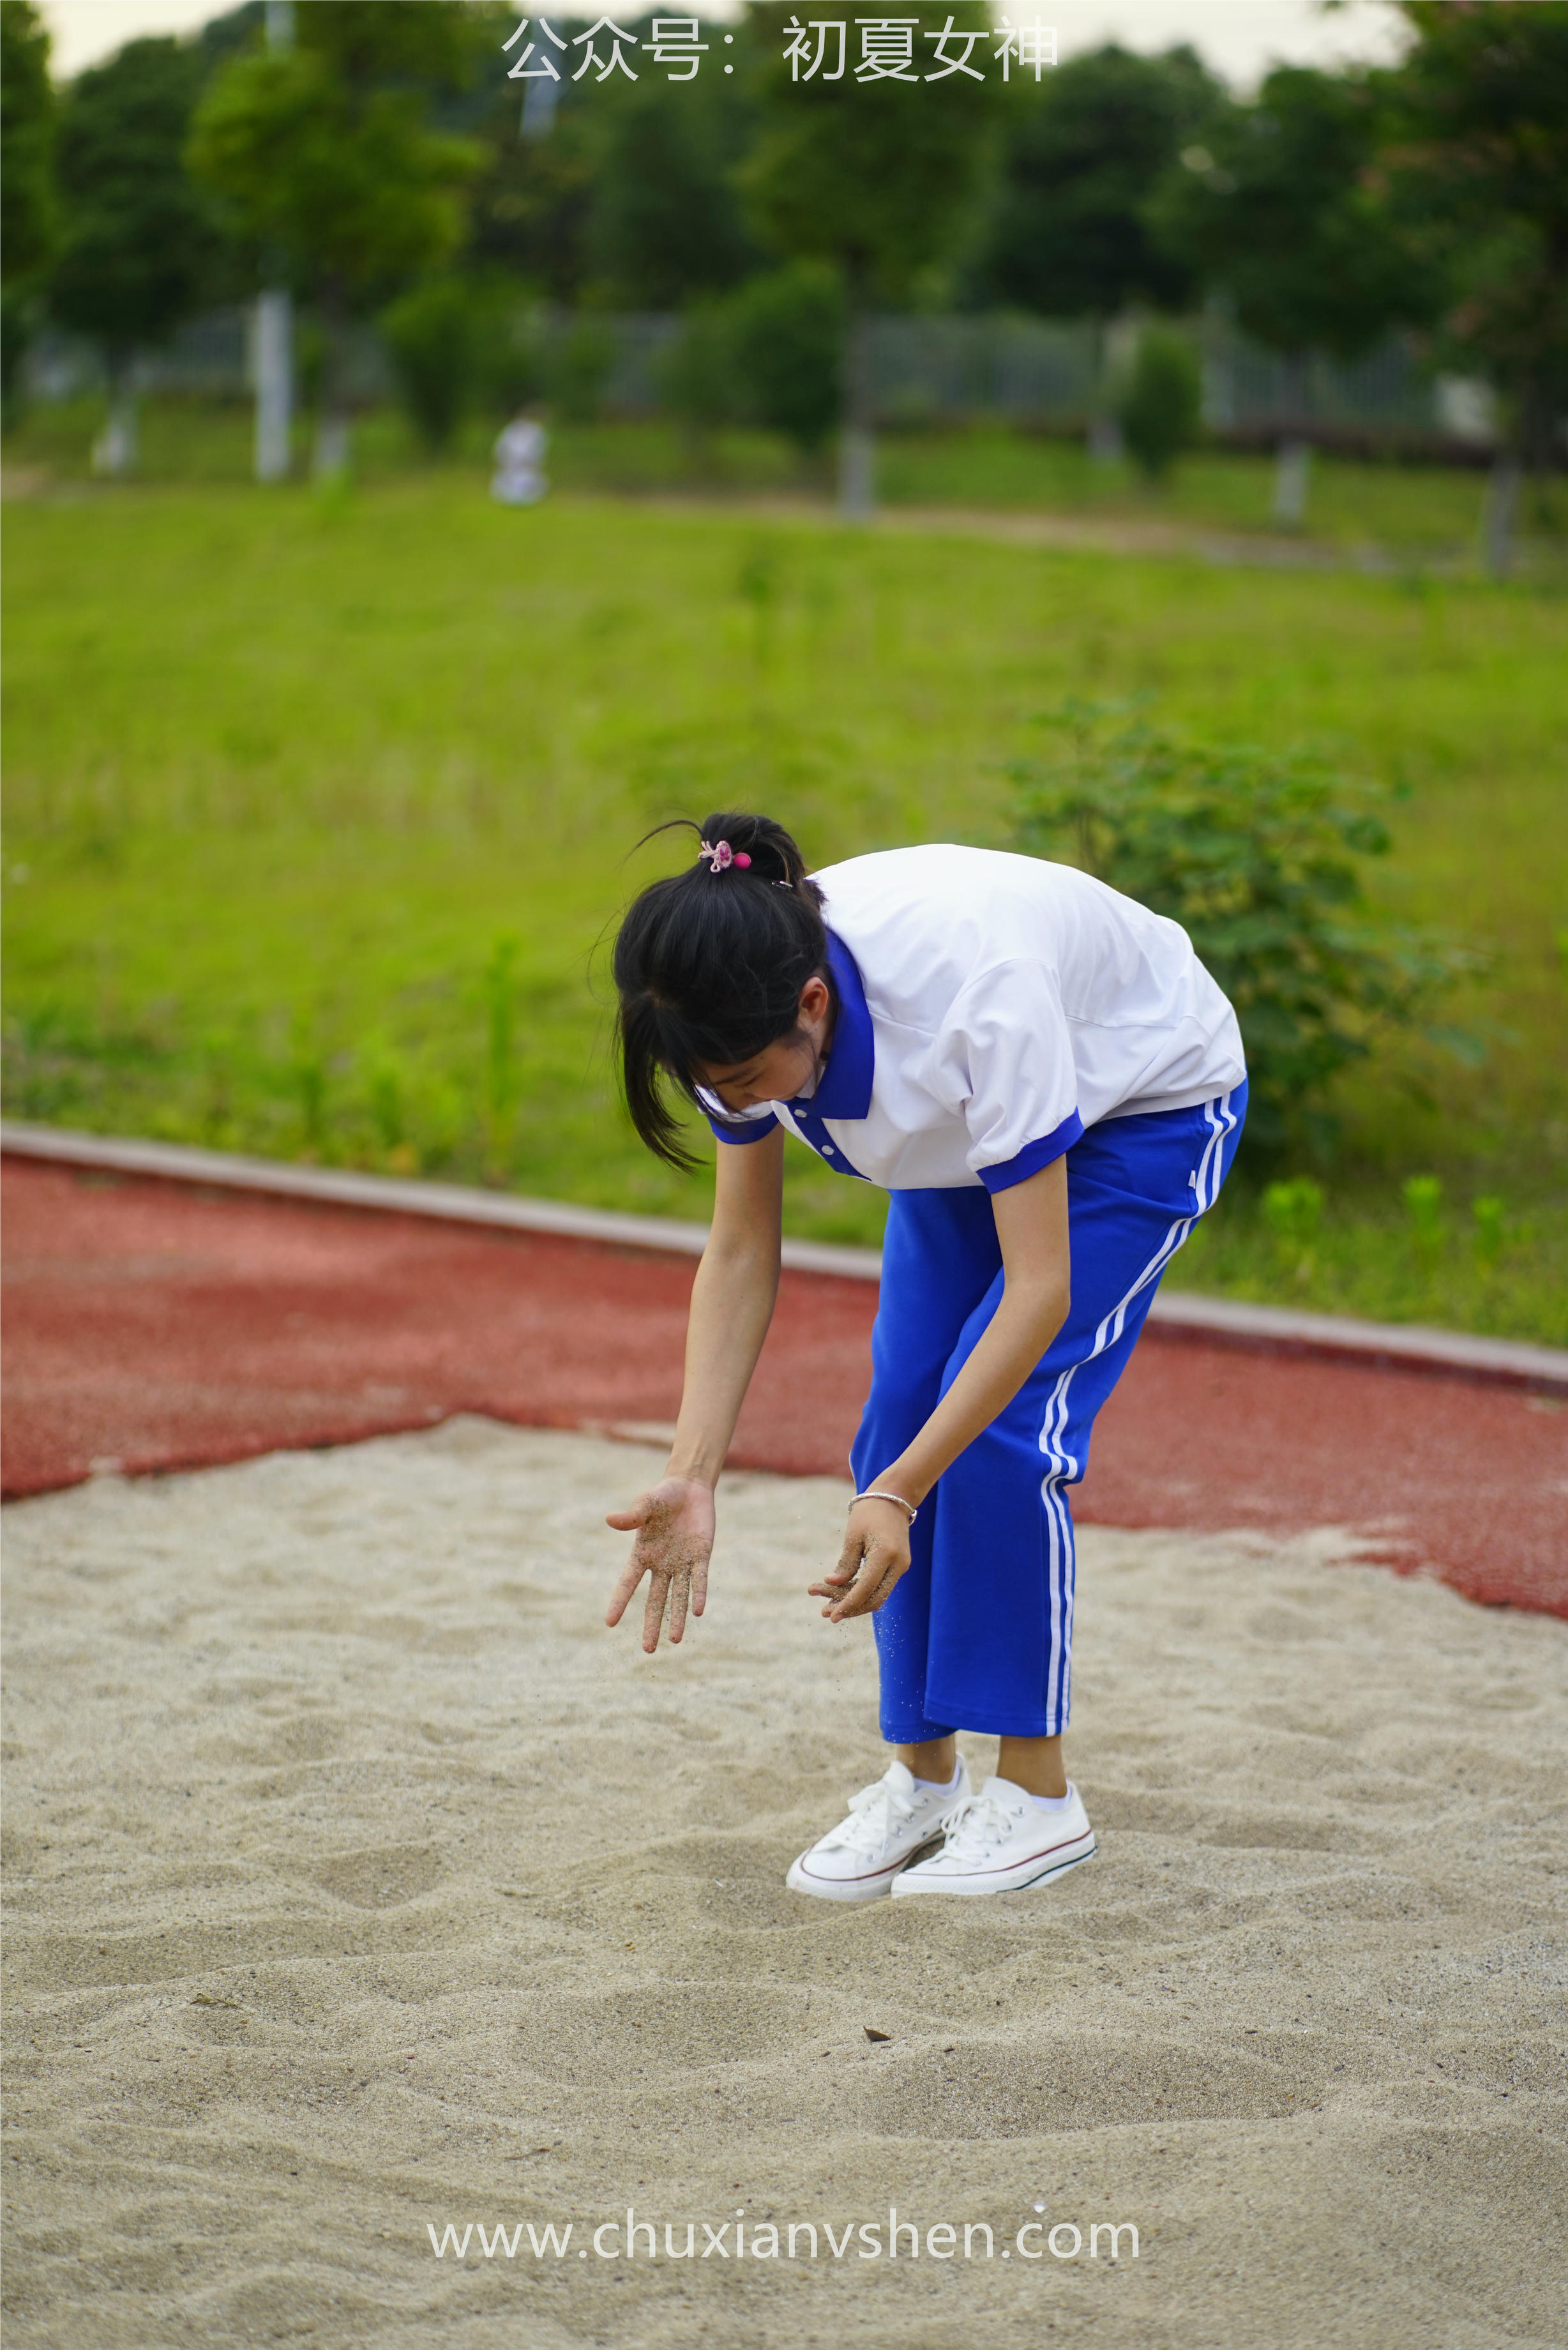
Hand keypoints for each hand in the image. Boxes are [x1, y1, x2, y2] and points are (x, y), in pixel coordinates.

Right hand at [605, 1477, 715, 1652]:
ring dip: (677, 1617)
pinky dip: (698, 1594)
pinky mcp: (701, 1557)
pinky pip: (699, 1579)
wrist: (689, 1489)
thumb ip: (631, 1516)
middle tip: (648, 1650)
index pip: (627, 1583)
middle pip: (655, 1600)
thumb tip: (610, 1520)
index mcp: (642, 1555)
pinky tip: (698, 1612)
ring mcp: (681, 1563)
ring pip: (678, 1596)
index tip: (609, 1623)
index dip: (618, 1601)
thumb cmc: (662, 1497)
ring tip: (675, 1640)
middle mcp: (661, 1565)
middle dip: (652, 1624)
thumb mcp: (646, 1505)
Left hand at [808, 1496, 912, 1623]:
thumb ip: (846, 1563)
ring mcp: (901, 1567)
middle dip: (849, 1607)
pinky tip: (841, 1593)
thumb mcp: (853, 1536)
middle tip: (824, 1612)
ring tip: (826, 1604)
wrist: (893, 1498)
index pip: (866, 1589)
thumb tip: (832, 1584)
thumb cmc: (869, 1512)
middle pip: (874, 1599)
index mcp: (886, 1554)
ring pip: (877, 1595)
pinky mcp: (898, 1567)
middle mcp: (898, 1565)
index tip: (831, 1616)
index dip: (847, 1604)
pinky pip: (880, 1585)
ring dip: (853, 1601)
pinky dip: (861, 1591)